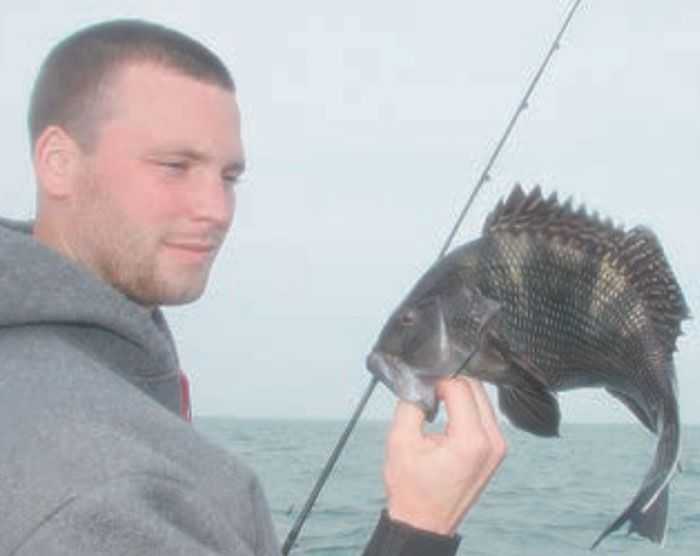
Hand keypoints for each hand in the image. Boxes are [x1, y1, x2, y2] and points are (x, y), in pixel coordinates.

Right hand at [383, 377, 505, 534]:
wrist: (424, 523)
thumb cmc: (411, 489)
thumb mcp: (400, 440)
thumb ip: (411, 402)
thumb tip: (419, 379)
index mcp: (471, 441)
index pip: (460, 387)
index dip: (438, 378)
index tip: (421, 381)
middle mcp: (493, 442)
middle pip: (476, 388)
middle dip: (450, 380)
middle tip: (426, 385)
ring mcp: (499, 447)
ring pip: (482, 398)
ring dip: (459, 391)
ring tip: (434, 397)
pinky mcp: (497, 449)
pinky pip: (485, 413)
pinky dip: (467, 405)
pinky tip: (448, 409)